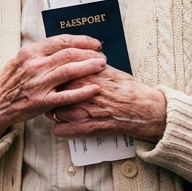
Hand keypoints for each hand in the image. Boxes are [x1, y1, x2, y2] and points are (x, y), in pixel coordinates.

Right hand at [0, 34, 107, 142]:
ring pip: (70, 70)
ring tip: (102, 66)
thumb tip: (63, 46)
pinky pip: (66, 96)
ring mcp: (38, 83)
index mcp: (30, 52)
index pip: (61, 41)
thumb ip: (40, 53)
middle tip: (102, 56)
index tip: (94, 43)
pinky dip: (82, 92)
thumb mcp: (19, 61)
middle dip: (90, 54)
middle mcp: (34, 65)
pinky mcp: (40, 102)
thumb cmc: (7, 82)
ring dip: (89, 67)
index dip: (82, 41)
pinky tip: (94, 89)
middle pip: (69, 54)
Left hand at [46, 66, 167, 140]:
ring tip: (70, 112)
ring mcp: (76, 111)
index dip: (56, 81)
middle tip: (62, 99)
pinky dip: (63, 129)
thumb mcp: (105, 68)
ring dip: (58, 112)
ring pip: (51, 112)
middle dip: (54, 96)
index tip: (59, 84)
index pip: (54, 76)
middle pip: (50, 94)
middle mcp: (74, 92)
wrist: (141, 108)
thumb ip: (87, 64)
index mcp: (79, 75)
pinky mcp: (81, 128)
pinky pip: (58, 130)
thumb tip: (77, 60)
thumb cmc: (126, 88)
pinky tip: (72, 125)